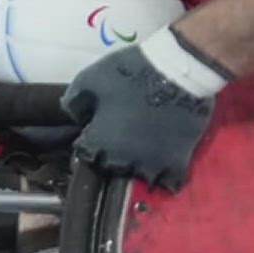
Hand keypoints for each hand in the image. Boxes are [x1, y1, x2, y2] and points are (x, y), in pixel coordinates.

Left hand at [59, 26, 230, 190]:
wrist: (177, 70)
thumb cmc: (130, 73)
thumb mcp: (89, 79)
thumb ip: (75, 103)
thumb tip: (78, 120)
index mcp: (101, 143)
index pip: (86, 156)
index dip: (89, 143)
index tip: (96, 134)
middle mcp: (124, 161)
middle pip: (112, 168)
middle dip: (112, 157)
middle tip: (119, 138)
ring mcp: (153, 165)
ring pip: (140, 177)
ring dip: (139, 166)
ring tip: (142, 149)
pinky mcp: (178, 163)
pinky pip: (169, 182)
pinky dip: (164, 176)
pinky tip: (163, 164)